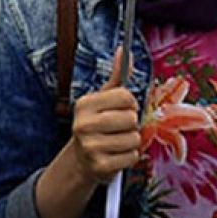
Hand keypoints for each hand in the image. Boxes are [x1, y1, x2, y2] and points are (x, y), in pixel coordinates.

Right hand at [70, 47, 140, 185]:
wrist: (82, 161)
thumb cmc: (98, 125)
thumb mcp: (104, 99)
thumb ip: (117, 76)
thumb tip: (124, 50)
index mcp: (85, 104)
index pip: (126, 96)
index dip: (131, 103)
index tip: (124, 109)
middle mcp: (83, 124)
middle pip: (131, 118)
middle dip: (132, 124)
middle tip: (120, 128)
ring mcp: (90, 147)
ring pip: (134, 139)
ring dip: (131, 142)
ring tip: (117, 143)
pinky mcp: (99, 166)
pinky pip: (132, 157)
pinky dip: (129, 157)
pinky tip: (116, 155)